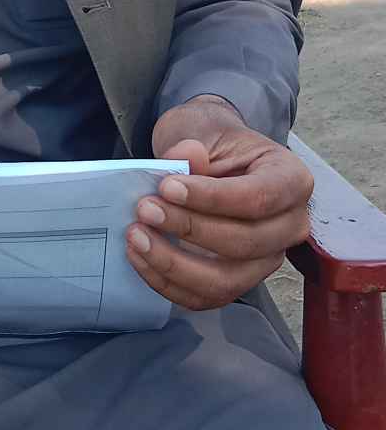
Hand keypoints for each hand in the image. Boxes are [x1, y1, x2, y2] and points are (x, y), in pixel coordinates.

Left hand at [125, 97, 313, 311]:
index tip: (167, 187)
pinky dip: (168, 282)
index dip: (211, 197)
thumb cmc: (212, 145)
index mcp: (291, 180)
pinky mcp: (239, 282)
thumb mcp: (203, 132)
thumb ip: (195, 146)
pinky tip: (140, 257)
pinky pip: (205, 297)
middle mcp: (290, 226)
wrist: (209, 159)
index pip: (259, 198)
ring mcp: (267, 259)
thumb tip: (188, 157)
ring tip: (137, 237)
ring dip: (175, 263)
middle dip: (189, 229)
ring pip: (227, 280)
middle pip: (245, 242)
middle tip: (145, 210)